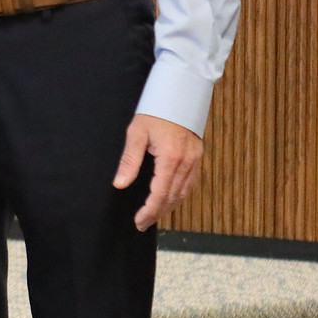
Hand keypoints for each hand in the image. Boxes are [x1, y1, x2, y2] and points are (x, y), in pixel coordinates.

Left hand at [113, 113, 203, 229]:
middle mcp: (186, 162)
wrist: (179, 93)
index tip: (139, 221)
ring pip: (184, 193)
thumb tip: (120, 184)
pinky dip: (179, 195)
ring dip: (169, 206)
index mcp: (171, 158)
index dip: (150, 211)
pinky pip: (190, 183)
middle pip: (173, 197)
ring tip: (153, 215)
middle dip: (158, 213)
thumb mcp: (136, 133)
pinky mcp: (197, 157)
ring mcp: (194, 160)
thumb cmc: (155, 111)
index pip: (160, 194)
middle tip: (142, 223)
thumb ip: (129, 160)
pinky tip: (169, 199)